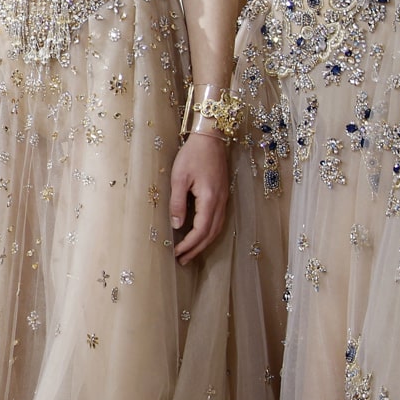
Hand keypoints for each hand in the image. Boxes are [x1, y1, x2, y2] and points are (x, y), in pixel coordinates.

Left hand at [170, 131, 229, 263]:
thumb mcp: (179, 178)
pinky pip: (219, 220)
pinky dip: (209, 232)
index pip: (201, 230)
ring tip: (190, 253)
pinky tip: (200, 236)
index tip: (176, 253)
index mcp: (210, 199)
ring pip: (217, 228)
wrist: (211, 138)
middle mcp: (221, 202)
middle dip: (196, 249)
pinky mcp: (222, 195)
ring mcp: (224, 199)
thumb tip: (177, 225)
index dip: (189, 245)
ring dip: (204, 243)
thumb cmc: (192, 155)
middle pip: (211, 234)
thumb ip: (177, 203)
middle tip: (182, 261)